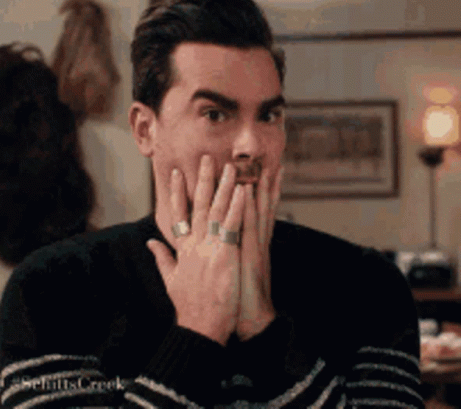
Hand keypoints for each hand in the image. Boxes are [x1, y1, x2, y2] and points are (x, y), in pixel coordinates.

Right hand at [147, 155, 243, 345]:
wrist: (201, 327)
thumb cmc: (188, 305)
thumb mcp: (169, 280)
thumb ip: (161, 258)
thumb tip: (149, 243)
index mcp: (182, 248)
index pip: (177, 213)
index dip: (176, 192)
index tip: (175, 173)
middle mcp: (194, 243)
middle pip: (199, 205)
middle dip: (202, 180)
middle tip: (206, 158)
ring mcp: (210, 248)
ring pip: (218, 210)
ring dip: (225, 187)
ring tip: (231, 167)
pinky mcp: (226, 255)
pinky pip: (233, 226)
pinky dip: (238, 207)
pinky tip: (244, 191)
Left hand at [236, 167, 283, 340]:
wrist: (250, 320)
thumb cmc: (235, 296)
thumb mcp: (226, 269)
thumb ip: (222, 251)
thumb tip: (215, 241)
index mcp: (248, 243)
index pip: (252, 212)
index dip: (254, 193)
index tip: (254, 173)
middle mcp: (255, 241)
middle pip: (260, 207)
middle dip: (262, 183)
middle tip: (264, 160)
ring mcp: (256, 246)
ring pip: (260, 212)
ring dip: (262, 188)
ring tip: (266, 166)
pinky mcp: (253, 255)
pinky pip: (251, 227)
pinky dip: (250, 208)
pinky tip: (249, 191)